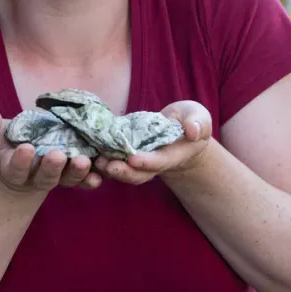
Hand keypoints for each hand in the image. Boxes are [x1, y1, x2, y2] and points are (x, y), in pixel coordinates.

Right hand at [0, 111, 102, 193]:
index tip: (26, 148)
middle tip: (56, 155)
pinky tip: (99, 175)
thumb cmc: (1, 140)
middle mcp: (35, 177)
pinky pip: (83, 179)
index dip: (21, 161)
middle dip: (51, 168)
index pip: (16, 170)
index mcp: (12, 169)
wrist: (20, 148)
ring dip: (76, 172)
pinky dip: (91, 178)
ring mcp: (57, 176)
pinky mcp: (72, 171)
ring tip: (82, 160)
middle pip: (44, 178)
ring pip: (67, 179)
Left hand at [94, 101, 211, 184]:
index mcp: (174, 155)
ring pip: (125, 170)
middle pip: (139, 173)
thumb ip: (199, 124)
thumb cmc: (191, 120)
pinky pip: (115, 159)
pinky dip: (103, 158)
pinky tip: (91, 152)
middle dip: (124, 171)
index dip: (147, 162)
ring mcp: (141, 160)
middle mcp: (156, 162)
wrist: (180, 128)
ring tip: (96, 160)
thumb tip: (192, 130)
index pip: (160, 162)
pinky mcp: (128, 152)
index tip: (134, 158)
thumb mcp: (199, 118)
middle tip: (108, 165)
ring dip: (110, 168)